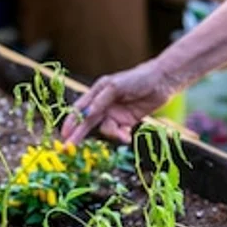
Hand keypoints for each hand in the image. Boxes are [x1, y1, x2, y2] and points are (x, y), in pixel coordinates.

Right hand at [62, 60, 179, 143]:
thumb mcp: (115, 87)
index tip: (64, 135)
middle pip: (88, 122)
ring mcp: (116, 114)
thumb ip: (100, 102)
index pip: (80, 109)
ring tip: (122, 135)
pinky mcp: (127, 122)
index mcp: (97, 93)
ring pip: (105, 130)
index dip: (71, 122)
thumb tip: (87, 115)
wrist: (162, 81)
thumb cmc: (137, 78)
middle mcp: (104, 104)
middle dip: (80, 135)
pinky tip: (127, 135)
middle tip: (71, 148)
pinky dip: (121, 136)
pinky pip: (119, 133)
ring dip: (112, 135)